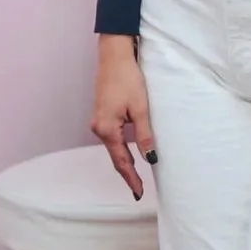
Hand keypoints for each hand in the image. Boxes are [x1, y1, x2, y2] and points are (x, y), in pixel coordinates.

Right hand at [92, 36, 155, 199]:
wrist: (114, 56)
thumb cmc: (127, 78)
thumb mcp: (141, 108)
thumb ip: (144, 135)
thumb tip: (151, 158)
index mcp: (107, 129)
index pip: (121, 161)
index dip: (131, 178)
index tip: (138, 193)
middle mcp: (98, 128)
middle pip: (115, 157)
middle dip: (127, 174)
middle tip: (138, 190)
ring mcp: (99, 121)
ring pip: (113, 147)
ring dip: (124, 161)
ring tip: (136, 176)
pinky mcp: (103, 114)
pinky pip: (112, 137)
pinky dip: (121, 148)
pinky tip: (129, 153)